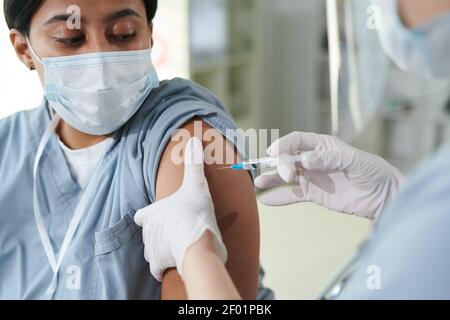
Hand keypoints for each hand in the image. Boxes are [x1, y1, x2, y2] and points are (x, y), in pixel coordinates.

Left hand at [134, 137, 226, 280]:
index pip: (141, 216)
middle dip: (158, 233)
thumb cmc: (194, 214)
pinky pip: (157, 268)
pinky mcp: (159, 266)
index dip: (147, 216)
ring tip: (177, 246)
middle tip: (175, 231)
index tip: (157, 216)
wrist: (196, 244)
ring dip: (161, 248)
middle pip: (148, 233)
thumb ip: (193, 165)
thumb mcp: (196, 185)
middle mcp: (146, 232)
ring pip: (151, 251)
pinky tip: (175, 261)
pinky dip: (164, 265)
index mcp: (151, 213)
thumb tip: (194, 141)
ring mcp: (151, 249)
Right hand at [255, 132, 405, 219]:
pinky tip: (266, 200)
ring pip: (286, 176)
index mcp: (323, 146)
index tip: (274, 152)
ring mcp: (312, 178)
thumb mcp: (354, 160)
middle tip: (285, 174)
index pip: (297, 140)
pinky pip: (292, 196)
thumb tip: (305, 160)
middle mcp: (314, 160)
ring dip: (272, 178)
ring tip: (258, 183)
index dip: (284, 144)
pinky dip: (279, 198)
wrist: (383, 197)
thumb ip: (328, 159)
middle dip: (281, 164)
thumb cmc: (373, 172)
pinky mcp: (314, 195)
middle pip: (288, 158)